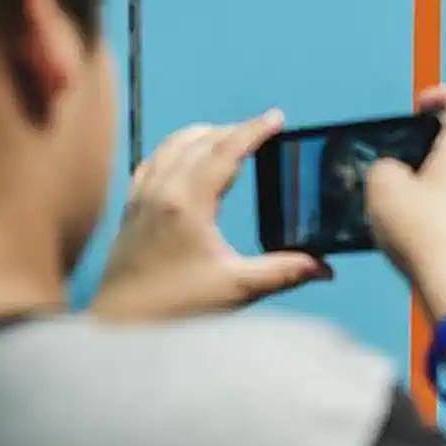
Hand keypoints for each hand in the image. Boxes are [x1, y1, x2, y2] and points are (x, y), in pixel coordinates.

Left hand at [93, 111, 330, 320]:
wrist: (122, 327)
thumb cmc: (175, 309)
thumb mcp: (236, 289)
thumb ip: (283, 272)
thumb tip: (324, 267)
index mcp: (187, 204)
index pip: (225, 152)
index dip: (254, 131)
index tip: (277, 118)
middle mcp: (160, 192)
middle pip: (199, 141)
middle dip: (234, 129)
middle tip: (262, 129)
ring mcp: (141, 198)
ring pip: (172, 146)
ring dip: (203, 134)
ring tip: (228, 135)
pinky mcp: (131, 211)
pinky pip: (152, 162)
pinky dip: (174, 149)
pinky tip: (183, 157)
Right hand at [366, 84, 445, 318]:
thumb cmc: (432, 243)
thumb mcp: (382, 193)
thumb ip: (383, 170)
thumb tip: (392, 173)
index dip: (443, 95)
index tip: (424, 106)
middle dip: (432, 157)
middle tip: (403, 176)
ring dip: (442, 195)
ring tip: (411, 220)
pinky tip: (430, 247)